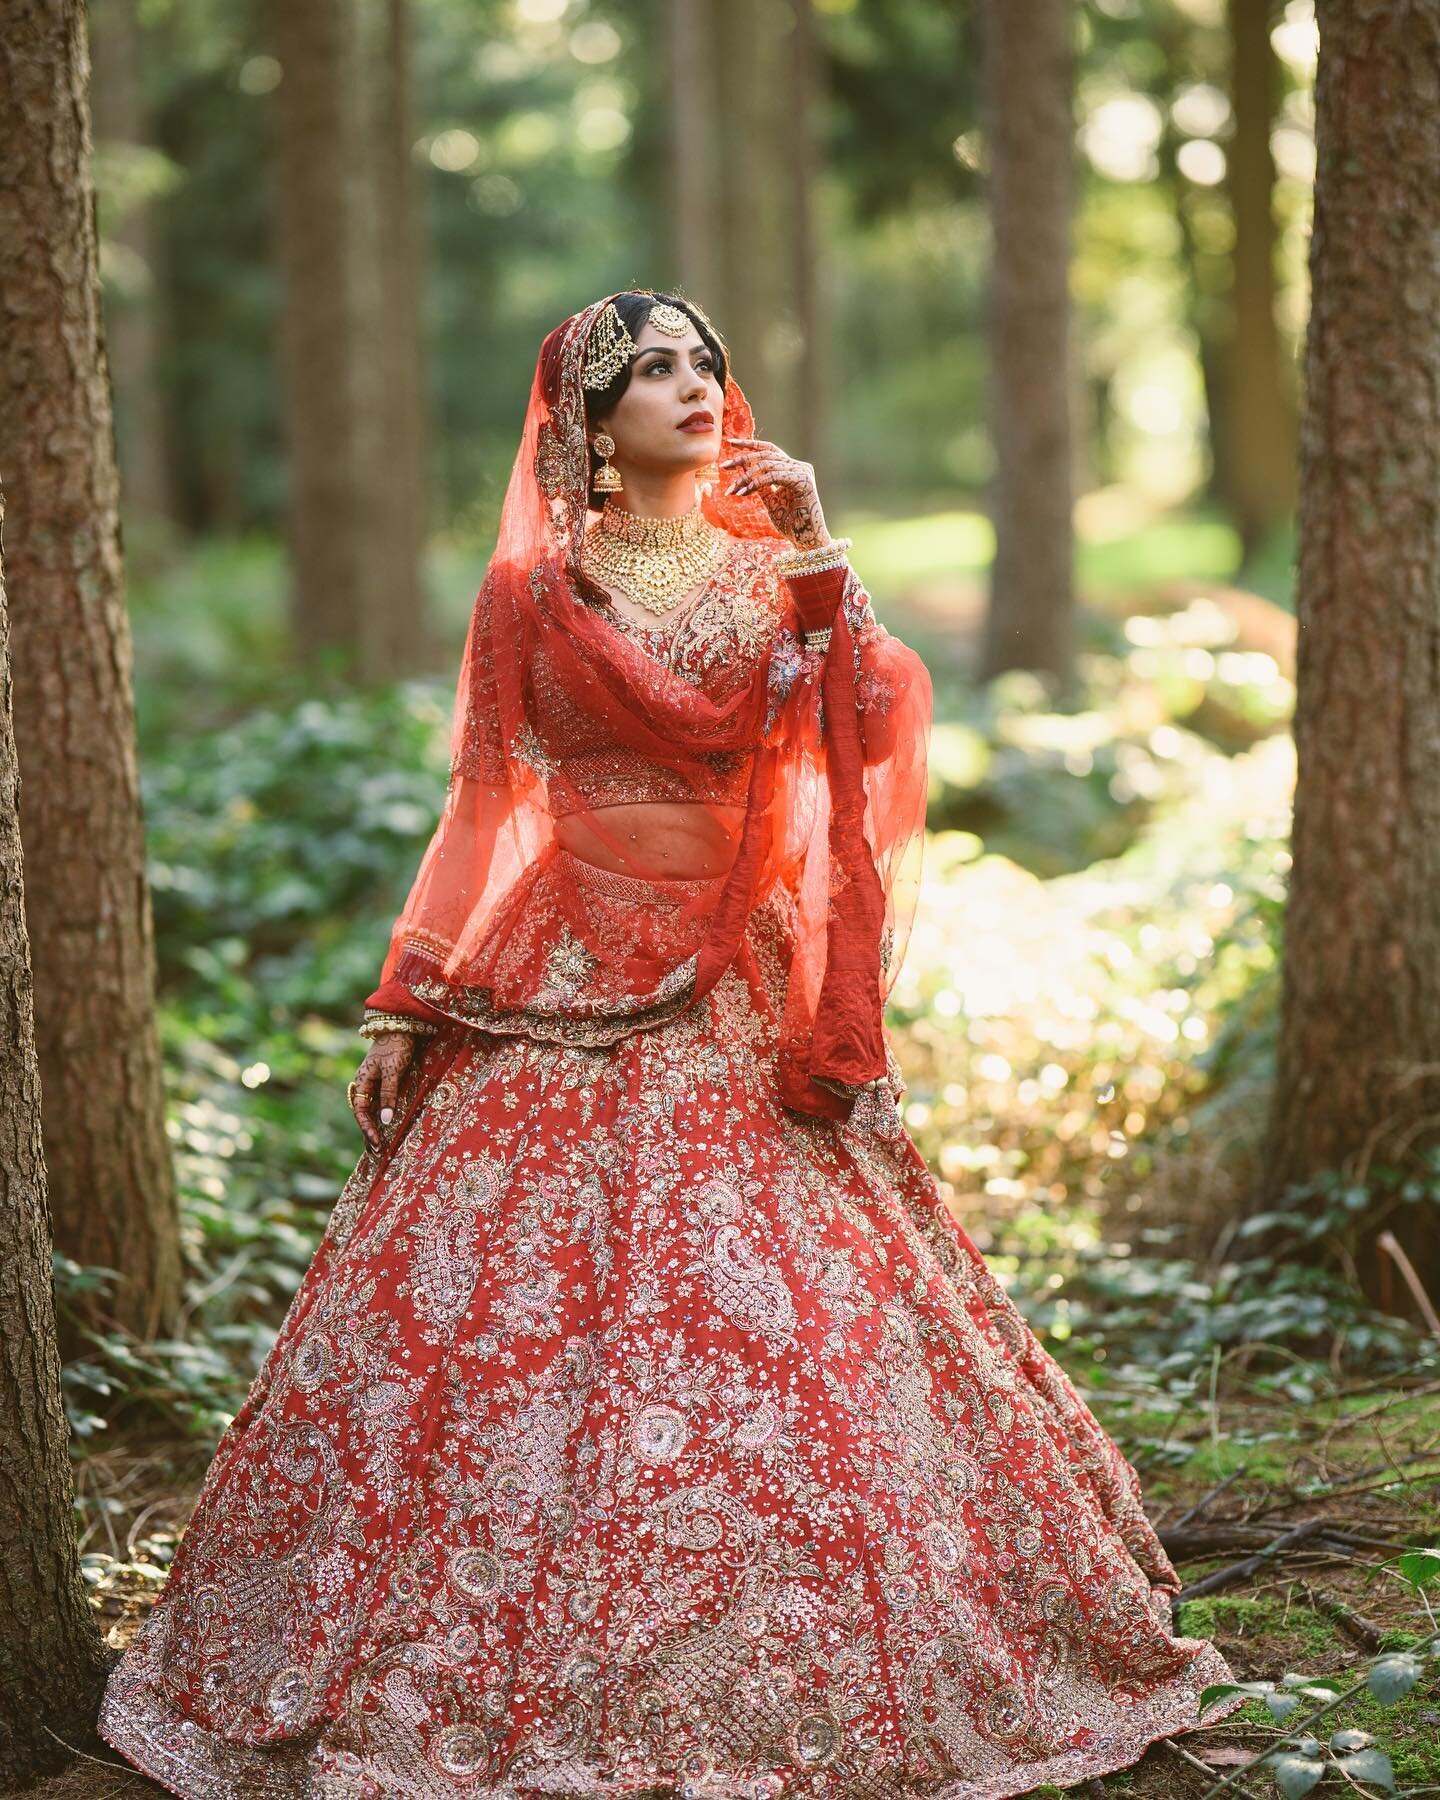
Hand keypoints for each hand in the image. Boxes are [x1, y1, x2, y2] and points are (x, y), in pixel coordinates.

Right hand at [350, 1031, 414, 1154]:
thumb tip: (385, 1120)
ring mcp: (375, 1083)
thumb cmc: (396, 1046)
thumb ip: (388, 1094)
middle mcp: (366, 1085)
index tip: (377, 1142)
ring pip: (372, 1110)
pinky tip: (388, 1127)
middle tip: (376, 1153)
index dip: (368, 1128)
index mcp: (362, 1082)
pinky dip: (383, 1117)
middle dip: (369, 1133)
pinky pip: (381, 1103)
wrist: (402, 1026)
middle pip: (364, 1114)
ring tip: (380, 1145)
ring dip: (375, 1127)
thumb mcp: (392, 1070)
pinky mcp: (386, 1081)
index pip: (361, 1111)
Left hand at [720, 436, 828, 549]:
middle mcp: (799, 466)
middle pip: (766, 454)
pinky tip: (743, 493)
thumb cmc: (790, 523)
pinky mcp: (803, 482)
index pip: (770, 449)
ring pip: (768, 464)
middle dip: (743, 459)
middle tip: (724, 466)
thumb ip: (759, 484)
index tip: (730, 442)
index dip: (750, 444)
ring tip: (732, 489)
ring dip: (746, 477)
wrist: (806, 540)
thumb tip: (743, 470)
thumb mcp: (770, 500)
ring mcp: (803, 472)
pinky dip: (756, 483)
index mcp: (793, 468)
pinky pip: (773, 476)